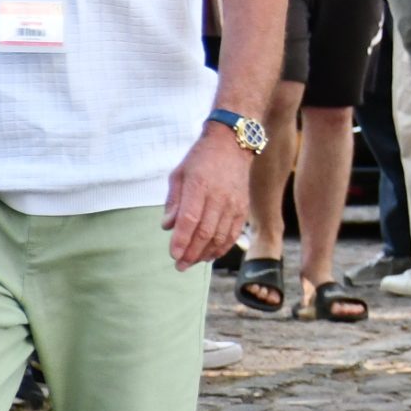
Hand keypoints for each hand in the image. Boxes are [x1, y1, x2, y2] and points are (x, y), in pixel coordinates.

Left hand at [162, 132, 248, 267]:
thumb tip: (168, 226)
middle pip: (205, 232)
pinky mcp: (242, 207)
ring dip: (205, 253)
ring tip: (193, 262)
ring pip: (220, 235)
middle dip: (191, 253)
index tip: (173, 255)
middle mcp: (219, 196)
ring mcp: (233, 203)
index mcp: (199, 186)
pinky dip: (222, 247)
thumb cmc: (201, 159)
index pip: (190, 220)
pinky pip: (233, 232)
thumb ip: (173, 201)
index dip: (181, 240)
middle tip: (180, 266)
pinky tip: (211, 254)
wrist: (233, 145)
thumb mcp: (179, 174)